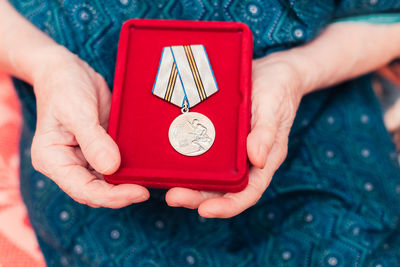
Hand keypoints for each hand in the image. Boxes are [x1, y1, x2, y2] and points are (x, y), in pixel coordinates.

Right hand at [30, 46, 148, 207]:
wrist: (67, 71)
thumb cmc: (64, 86)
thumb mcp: (76, 110)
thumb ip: (93, 140)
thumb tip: (111, 168)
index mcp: (53, 159)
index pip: (82, 189)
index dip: (111, 196)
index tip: (138, 192)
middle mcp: (67, 164)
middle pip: (96, 191)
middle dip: (121, 194)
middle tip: (147, 190)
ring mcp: (83, 159)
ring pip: (107, 184)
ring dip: (126, 185)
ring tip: (149, 183)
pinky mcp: (99, 151)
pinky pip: (114, 167)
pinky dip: (128, 171)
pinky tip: (143, 170)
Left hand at [165, 52, 305, 217]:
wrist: (270, 73)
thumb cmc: (277, 90)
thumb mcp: (273, 107)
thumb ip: (266, 133)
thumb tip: (257, 160)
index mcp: (263, 161)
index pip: (247, 192)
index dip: (227, 205)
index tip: (205, 210)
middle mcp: (245, 162)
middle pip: (221, 190)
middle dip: (197, 198)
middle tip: (172, 196)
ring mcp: (230, 153)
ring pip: (209, 177)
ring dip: (188, 184)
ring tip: (164, 185)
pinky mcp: (217, 140)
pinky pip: (202, 156)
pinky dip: (187, 163)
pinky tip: (167, 163)